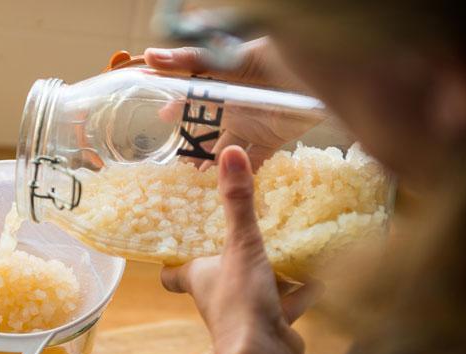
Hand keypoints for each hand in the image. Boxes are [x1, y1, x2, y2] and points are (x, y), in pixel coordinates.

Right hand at [145, 38, 324, 169]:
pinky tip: (233, 186)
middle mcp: (236, 107)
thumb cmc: (272, 56)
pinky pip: (256, 159)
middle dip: (193, 145)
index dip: (178, 109)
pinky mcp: (273, 139)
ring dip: (214, 162)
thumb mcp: (228, 56)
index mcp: (223, 87)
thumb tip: (149, 55)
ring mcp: (254, 124)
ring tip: (197, 176)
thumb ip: (191, 59)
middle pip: (209, 130)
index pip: (193, 100)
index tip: (163, 119)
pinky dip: (246, 172)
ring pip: (228, 149)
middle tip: (178, 162)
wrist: (315, 72)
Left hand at [161, 146, 323, 353]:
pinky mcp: (272, 321)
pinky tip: (317, 272)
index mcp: (198, 276)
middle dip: (224, 252)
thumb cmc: (240, 301)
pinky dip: (300, 288)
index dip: (169, 258)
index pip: (171, 271)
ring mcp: (245, 309)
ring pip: (253, 283)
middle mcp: (217, 293)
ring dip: (267, 267)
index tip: (175, 238)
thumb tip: (230, 153)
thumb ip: (238, 202)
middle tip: (236, 226)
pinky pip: (286, 300)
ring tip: (282, 240)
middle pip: (214, 271)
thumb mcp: (240, 244)